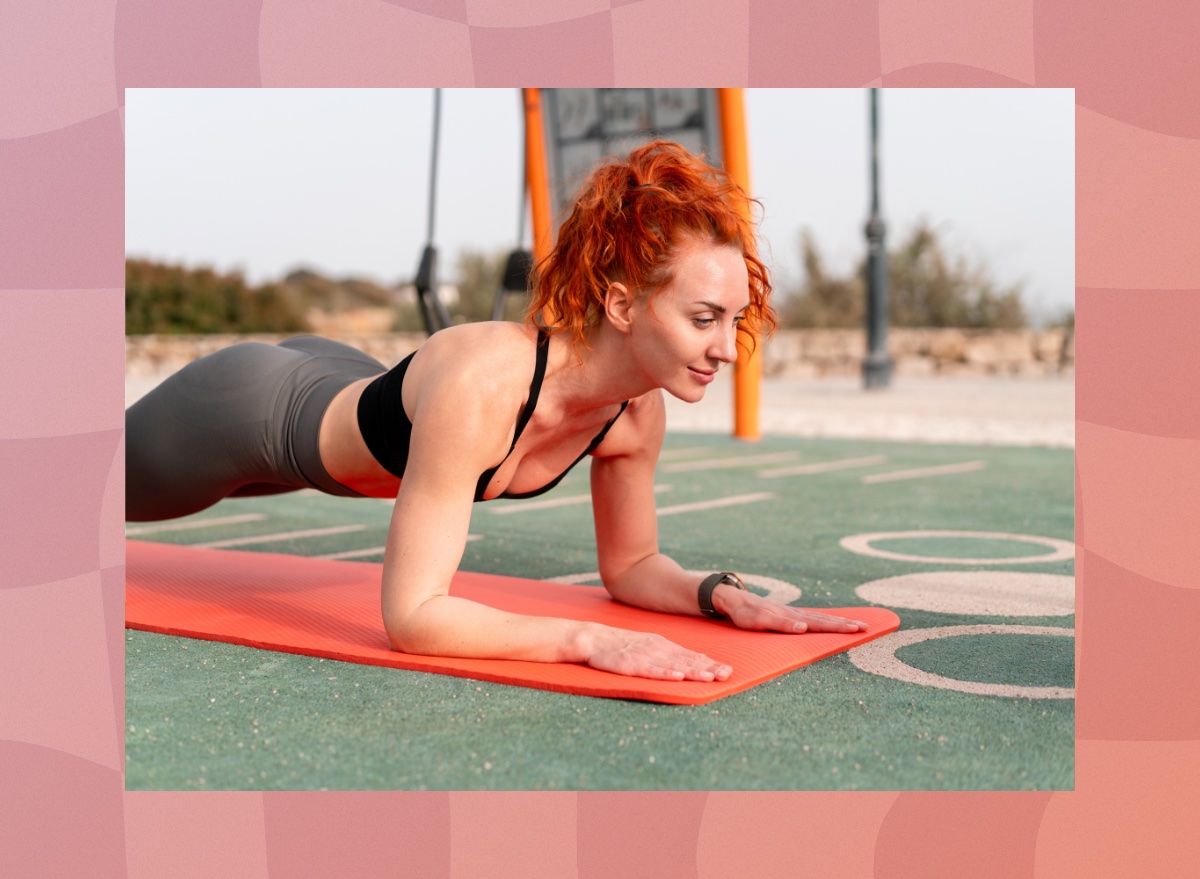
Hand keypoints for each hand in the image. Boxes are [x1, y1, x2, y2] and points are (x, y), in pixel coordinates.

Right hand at [585, 626, 732, 681]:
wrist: (595, 639)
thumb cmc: (625, 644)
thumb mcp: (653, 644)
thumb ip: (676, 653)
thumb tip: (703, 659)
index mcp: (665, 646)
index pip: (692, 656)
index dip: (710, 664)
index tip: (727, 671)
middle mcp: (659, 650)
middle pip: (687, 661)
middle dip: (708, 669)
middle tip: (726, 675)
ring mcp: (645, 656)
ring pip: (673, 666)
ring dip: (692, 672)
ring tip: (709, 677)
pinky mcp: (631, 665)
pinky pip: (650, 670)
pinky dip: (665, 673)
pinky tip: (677, 677)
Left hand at [720, 589, 865, 633]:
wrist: (735, 601)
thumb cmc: (746, 614)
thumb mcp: (760, 621)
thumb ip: (782, 625)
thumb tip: (804, 628)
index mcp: (793, 617)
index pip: (822, 624)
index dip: (841, 627)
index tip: (860, 629)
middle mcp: (797, 614)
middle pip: (826, 620)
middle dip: (846, 624)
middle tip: (867, 627)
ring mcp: (793, 614)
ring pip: (820, 618)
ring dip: (838, 622)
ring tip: (855, 624)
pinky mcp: (788, 615)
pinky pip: (812, 618)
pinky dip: (825, 621)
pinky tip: (829, 623)